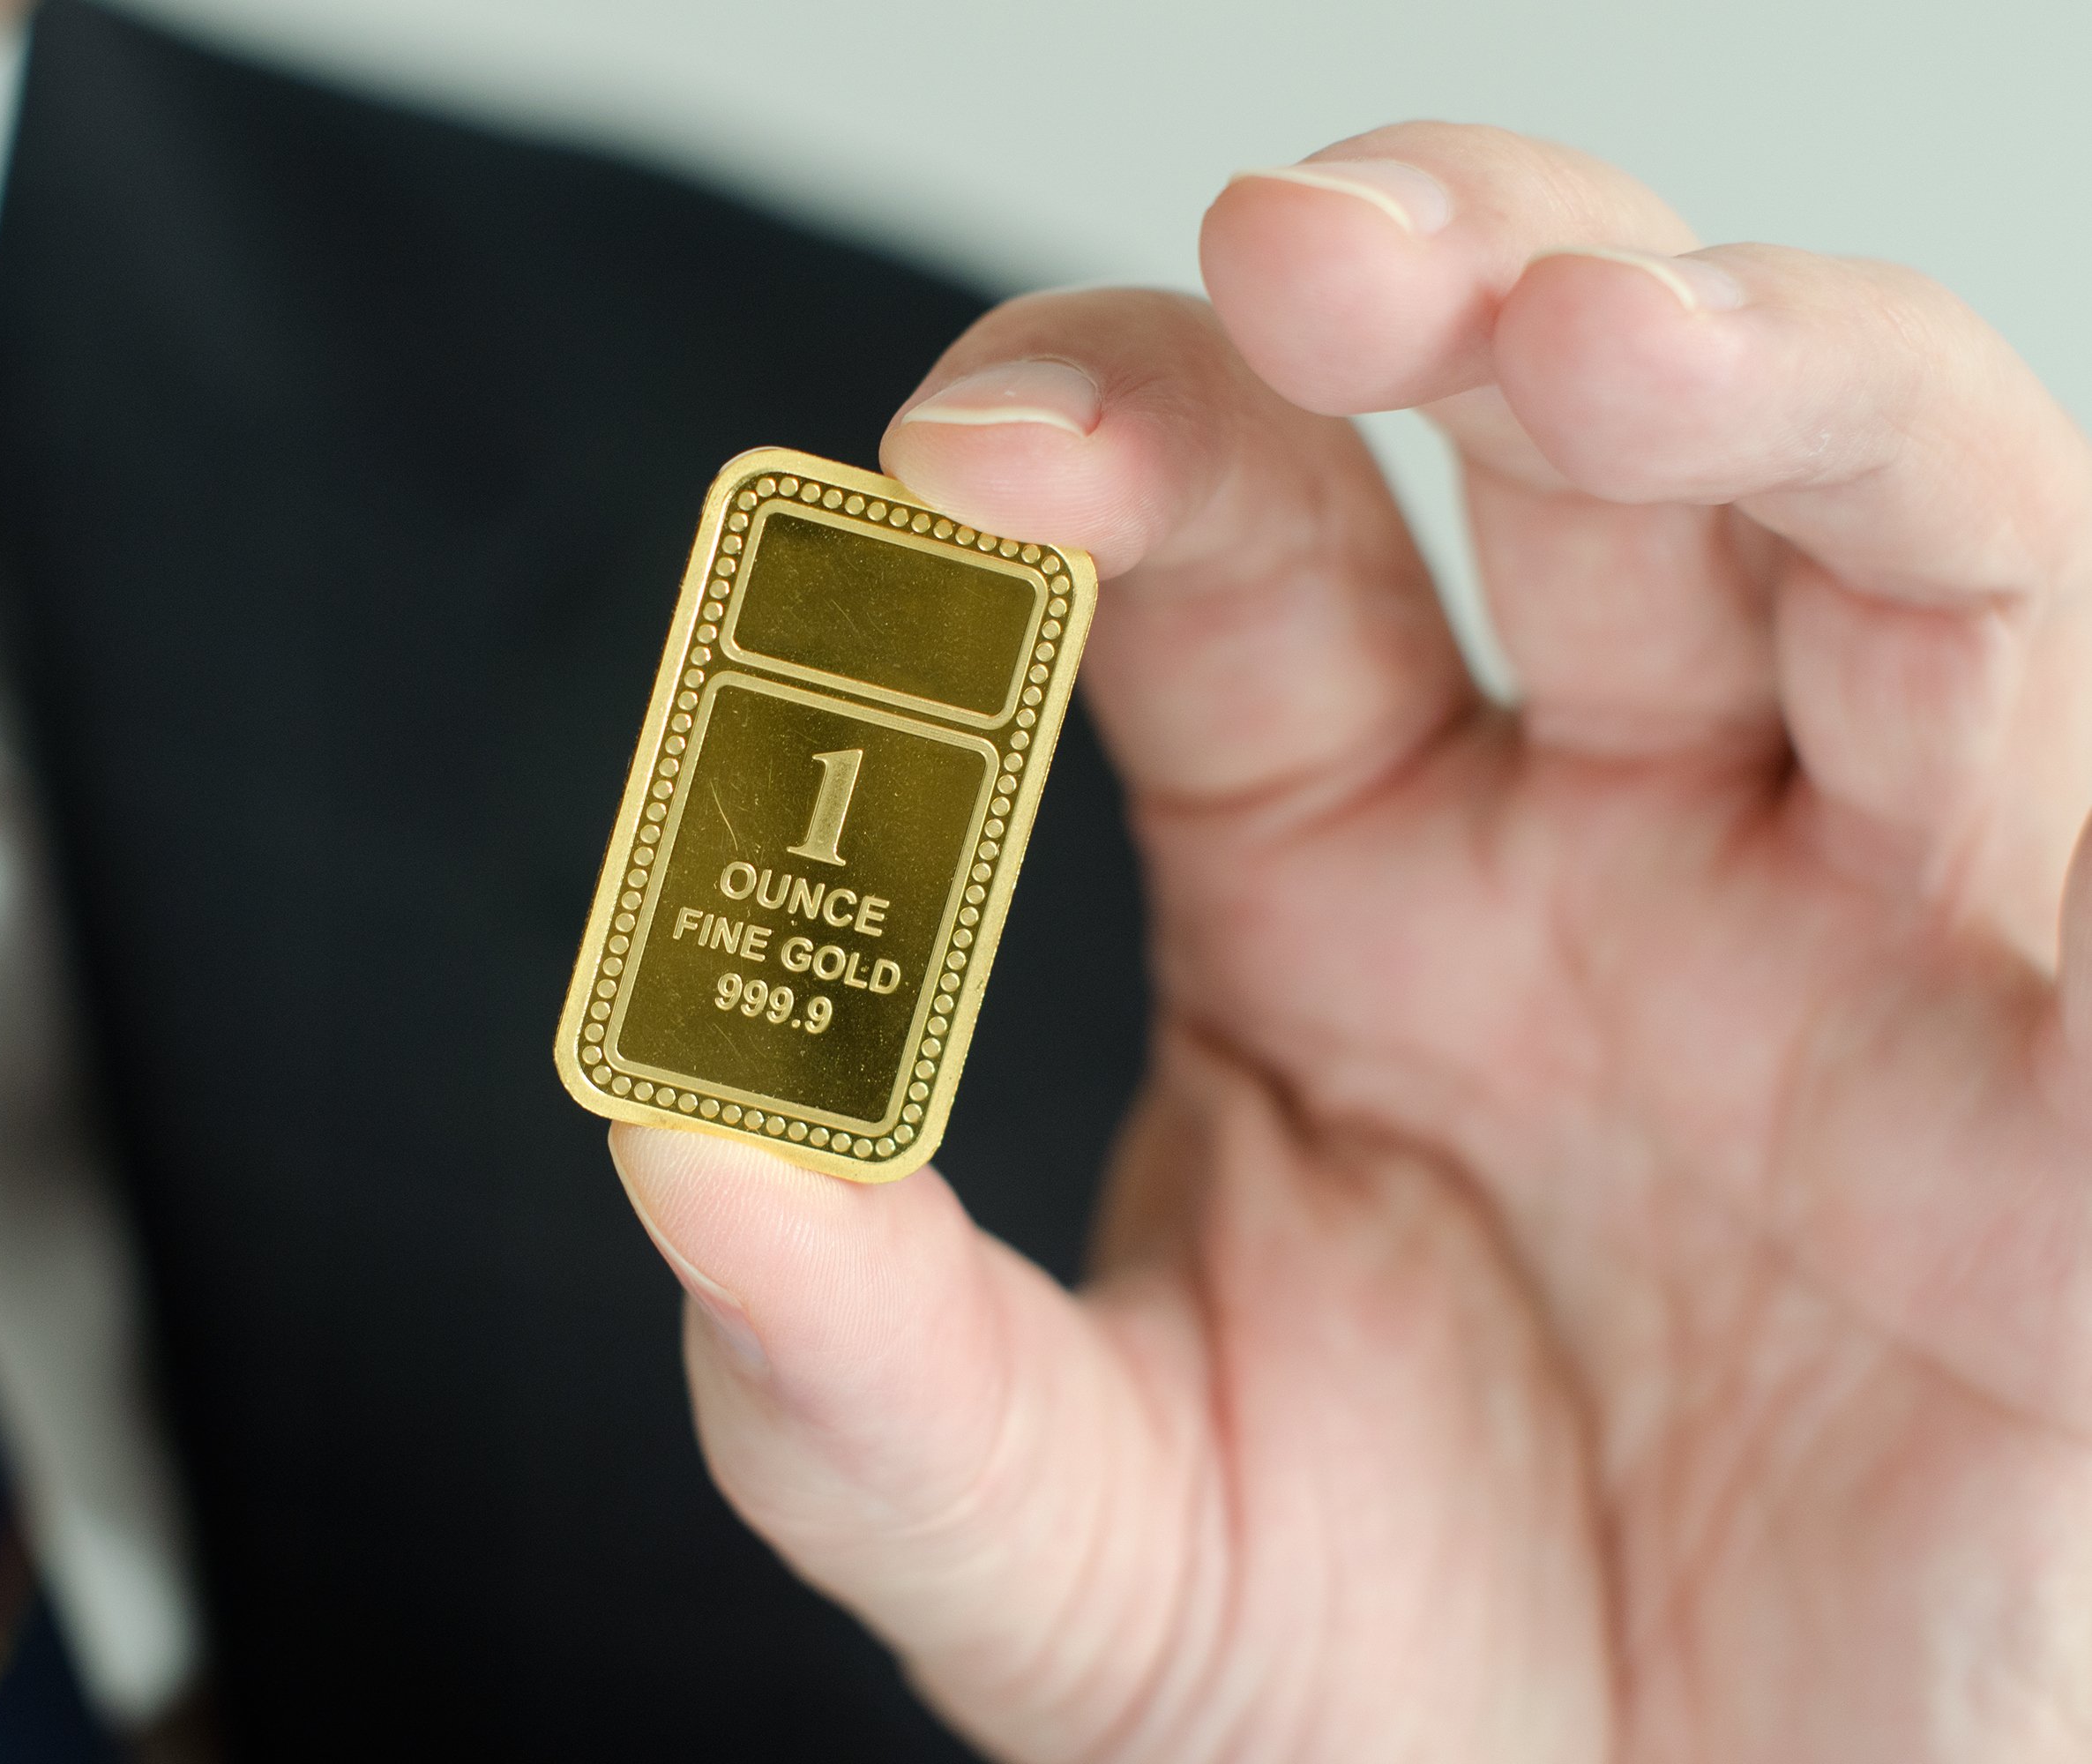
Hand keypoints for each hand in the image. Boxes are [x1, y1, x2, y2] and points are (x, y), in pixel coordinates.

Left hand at [608, 123, 2091, 1761]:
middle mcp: (1608, 831)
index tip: (949, 475)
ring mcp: (1873, 929)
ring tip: (1611, 347)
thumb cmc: (1371, 1709)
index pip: (1222, 523)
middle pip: (1573, 419)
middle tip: (1306, 264)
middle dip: (1463, 277)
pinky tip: (1959, 665)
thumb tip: (668, 1139)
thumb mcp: (1076, 1557)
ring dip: (1778, 382)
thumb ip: (866, 1374)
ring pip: (1898, 522)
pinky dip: (2073, 740)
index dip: (1107, 433)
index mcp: (1335, 860)